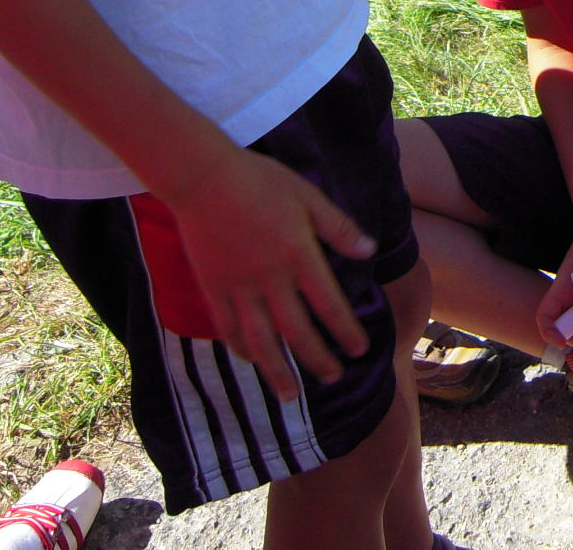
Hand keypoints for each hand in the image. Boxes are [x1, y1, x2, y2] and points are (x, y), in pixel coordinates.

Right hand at [163, 148, 377, 403]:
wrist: (203, 177)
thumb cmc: (261, 180)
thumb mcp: (309, 196)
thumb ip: (338, 228)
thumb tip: (369, 251)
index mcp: (299, 255)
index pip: (329, 304)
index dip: (345, 330)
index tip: (359, 349)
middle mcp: (270, 278)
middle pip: (297, 331)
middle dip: (318, 358)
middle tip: (334, 377)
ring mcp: (238, 286)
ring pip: (261, 340)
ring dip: (278, 370)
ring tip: (292, 394)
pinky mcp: (213, 287)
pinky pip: (228, 328)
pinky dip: (241, 349)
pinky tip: (253, 361)